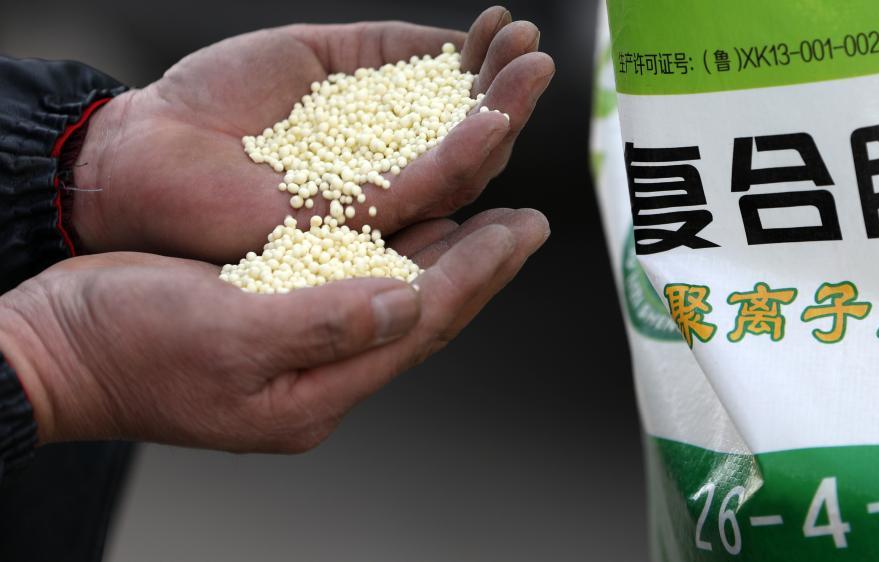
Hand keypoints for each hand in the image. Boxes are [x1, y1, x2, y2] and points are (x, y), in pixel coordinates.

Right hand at [0, 208, 546, 450]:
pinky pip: (356, 284)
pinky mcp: (276, 318)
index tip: (525, 230)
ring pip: (394, 298)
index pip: (421, 325)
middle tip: (527, 224)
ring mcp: (299, 348)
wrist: (53, 352)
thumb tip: (405, 303)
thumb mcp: (222, 333)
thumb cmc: (122, 348)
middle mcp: (319, 374)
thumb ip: (320, 323)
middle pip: (421, 315)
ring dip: (444, 257)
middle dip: (479, 266)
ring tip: (487, 221)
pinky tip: (409, 229)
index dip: (480, 274)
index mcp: (314, 390)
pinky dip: (392, 253)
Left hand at [71, 6, 553, 262]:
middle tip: (535, 50)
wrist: (149, 142)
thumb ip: (380, 51)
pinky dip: (462, 153)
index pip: (447, 113)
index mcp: (375, 143)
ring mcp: (370, 209)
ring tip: (533, 70)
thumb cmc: (216, 100)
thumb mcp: (313, 55)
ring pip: (458, 171)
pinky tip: (493, 117)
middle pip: (467, 145)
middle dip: (507, 93)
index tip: (504, 25)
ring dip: (503, 118)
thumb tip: (445, 41)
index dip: (482, 70)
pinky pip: (419, 191)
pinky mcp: (350, 226)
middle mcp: (383, 180)